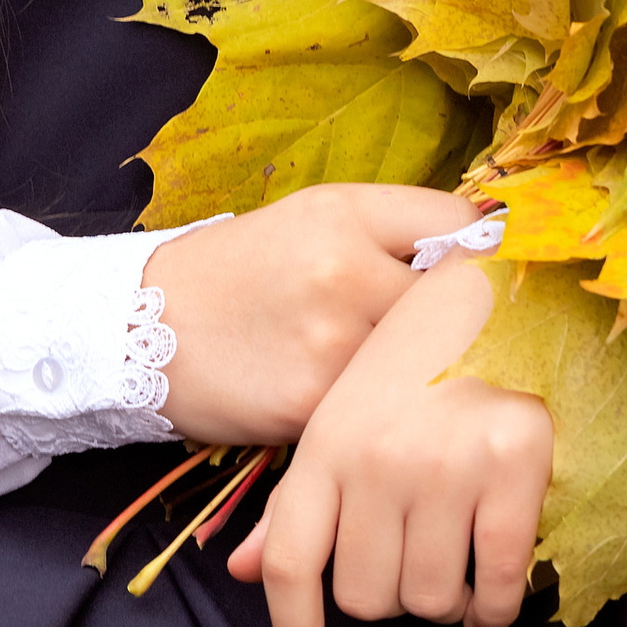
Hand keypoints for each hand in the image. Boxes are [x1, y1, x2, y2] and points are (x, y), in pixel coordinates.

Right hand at [147, 182, 476, 449]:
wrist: (140, 330)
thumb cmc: (238, 272)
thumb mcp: (308, 218)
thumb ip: (393, 226)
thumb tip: (486, 243)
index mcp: (345, 215)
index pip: (460, 223)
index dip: (481, 250)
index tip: (483, 271)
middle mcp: (344, 271)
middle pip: (461, 299)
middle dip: (467, 319)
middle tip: (452, 334)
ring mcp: (332, 344)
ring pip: (430, 361)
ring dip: (431, 371)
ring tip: (405, 370)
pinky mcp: (316, 407)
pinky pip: (385, 409)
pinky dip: (388, 411)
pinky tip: (367, 406)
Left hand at [223, 257, 550, 626]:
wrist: (503, 287)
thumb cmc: (418, 357)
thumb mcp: (340, 415)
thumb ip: (296, 498)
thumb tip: (244, 574)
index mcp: (326, 441)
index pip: (289, 563)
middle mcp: (379, 456)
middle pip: (365, 596)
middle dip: (391, 598)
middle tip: (414, 562)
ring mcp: (447, 462)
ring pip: (431, 598)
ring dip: (446, 603)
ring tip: (456, 568)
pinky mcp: (515, 464)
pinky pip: (499, 580)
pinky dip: (496, 608)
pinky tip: (492, 603)